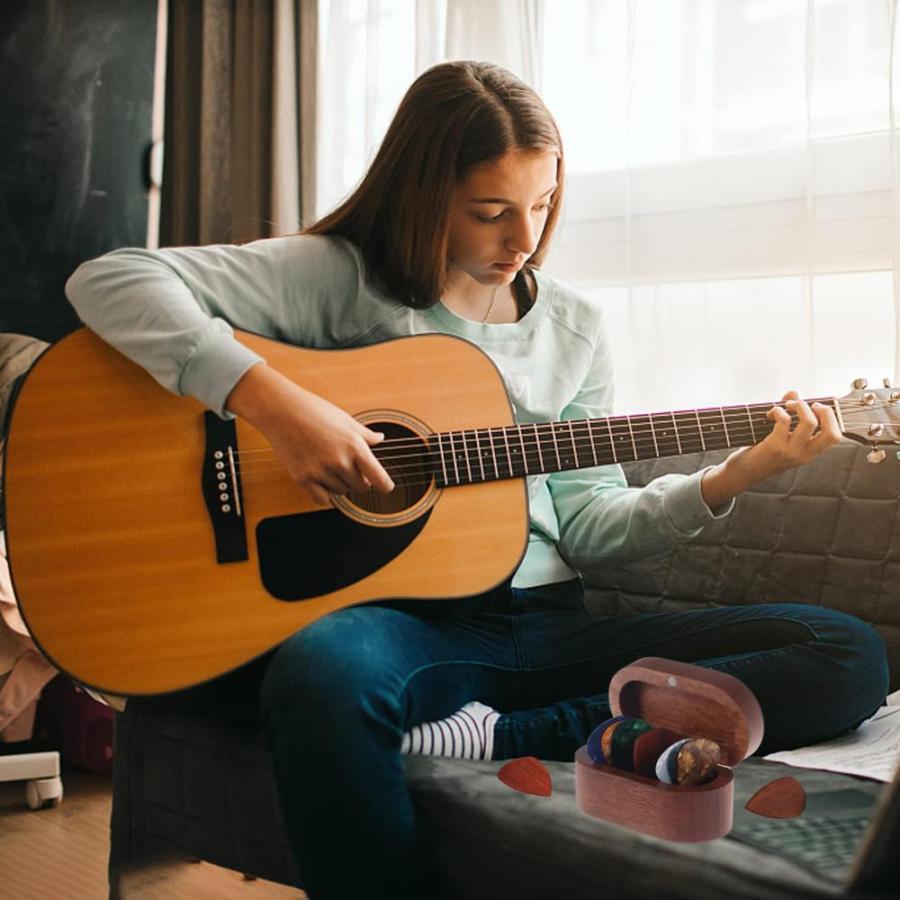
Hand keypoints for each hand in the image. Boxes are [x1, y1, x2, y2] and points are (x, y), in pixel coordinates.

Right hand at [226, 363, 394, 504]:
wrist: (281, 410)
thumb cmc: (314, 410)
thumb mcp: (345, 419)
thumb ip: (365, 434)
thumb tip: (380, 439)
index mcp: (354, 446)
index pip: (378, 478)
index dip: (385, 486)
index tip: (386, 488)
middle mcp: (339, 461)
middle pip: (360, 487)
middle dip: (358, 479)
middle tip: (349, 466)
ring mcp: (320, 471)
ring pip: (341, 492)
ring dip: (340, 484)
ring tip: (329, 465)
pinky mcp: (303, 478)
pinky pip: (322, 499)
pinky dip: (324, 493)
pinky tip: (321, 479)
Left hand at [700, 391, 840, 508]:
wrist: (742, 474)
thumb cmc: (761, 454)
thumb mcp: (781, 438)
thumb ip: (789, 415)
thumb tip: (793, 392)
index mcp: (809, 453)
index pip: (836, 437)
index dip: (832, 418)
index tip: (816, 408)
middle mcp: (804, 454)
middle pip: (831, 431)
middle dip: (824, 410)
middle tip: (805, 405)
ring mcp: (790, 451)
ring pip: (809, 422)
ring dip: (799, 406)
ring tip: (786, 405)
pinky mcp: (774, 447)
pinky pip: (784, 421)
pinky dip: (778, 411)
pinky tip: (770, 414)